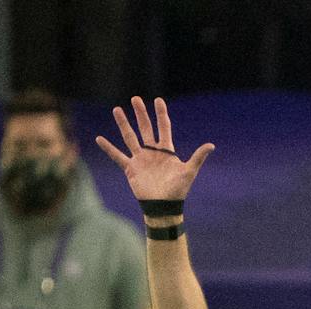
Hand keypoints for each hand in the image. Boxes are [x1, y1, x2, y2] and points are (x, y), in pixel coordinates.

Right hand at [96, 95, 214, 208]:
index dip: (161, 113)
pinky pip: (117, 156)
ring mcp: (140, 159)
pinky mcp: (131, 168)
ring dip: (123, 124)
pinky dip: (108, 148)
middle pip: (145, 128)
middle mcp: (152, 152)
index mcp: (166, 150)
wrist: (164, 206)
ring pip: (130, 137)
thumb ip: (198, 157)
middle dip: (141, 113)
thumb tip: (211, 145)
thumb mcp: (189, 171)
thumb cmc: (178, 190)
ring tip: (117, 109)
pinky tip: (99, 138)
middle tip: (135, 99)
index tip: (158, 100)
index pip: (163, 127)